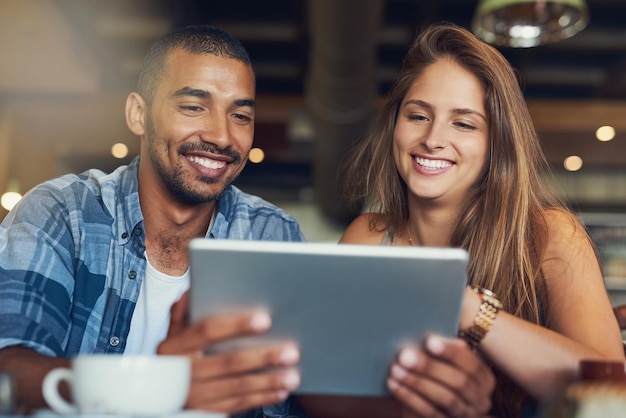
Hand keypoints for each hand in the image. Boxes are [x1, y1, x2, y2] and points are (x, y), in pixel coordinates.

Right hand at [157, 292, 300, 413]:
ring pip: (237, 388)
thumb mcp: (172, 335)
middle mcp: (181, 372)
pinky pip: (237, 405)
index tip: (265, 319)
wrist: (160, 396)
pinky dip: (261, 399)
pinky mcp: (204, 412)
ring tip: (292, 376)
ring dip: (268, 382)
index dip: (236, 325)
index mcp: (174, 347)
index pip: (208, 331)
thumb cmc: (175, 358)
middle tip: (291, 352)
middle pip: (228, 362)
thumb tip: (193, 290)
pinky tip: (280, 391)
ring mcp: (193, 396)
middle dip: (263, 357)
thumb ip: (182, 314)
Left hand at [387, 335, 493, 416]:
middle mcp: (480, 400)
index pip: (472, 364)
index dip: (451, 352)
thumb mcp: (443, 362)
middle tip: (405, 355)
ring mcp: (466, 416)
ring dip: (418, 383)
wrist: (428, 405)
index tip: (429, 341)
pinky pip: (430, 413)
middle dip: (431, 367)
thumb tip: (434, 338)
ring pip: (445, 398)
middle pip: (460, 382)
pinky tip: (394, 385)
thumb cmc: (437, 374)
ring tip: (396, 369)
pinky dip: (410, 398)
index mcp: (484, 379)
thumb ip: (442, 350)